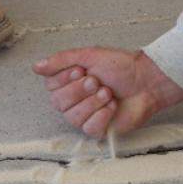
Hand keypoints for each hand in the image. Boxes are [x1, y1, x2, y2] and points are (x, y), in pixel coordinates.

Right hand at [32, 47, 182, 137]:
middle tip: (98, 81)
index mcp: (68, 82)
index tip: (82, 70)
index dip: (66, 79)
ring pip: (73, 117)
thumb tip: (36, 66)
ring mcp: (85, 116)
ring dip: (94, 102)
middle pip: (59, 103)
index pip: (50, 86)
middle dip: (81, 90)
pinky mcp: (98, 129)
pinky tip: (113, 107)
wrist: (146, 81)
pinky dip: (102, 116)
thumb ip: (61, 60)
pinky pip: (89, 128)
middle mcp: (73, 100)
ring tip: (108, 93)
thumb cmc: (122, 66)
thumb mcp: (88, 55)